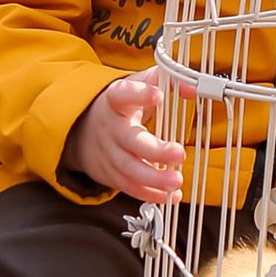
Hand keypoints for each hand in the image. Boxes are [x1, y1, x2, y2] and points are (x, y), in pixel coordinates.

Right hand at [68, 71, 184, 201]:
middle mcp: (111, 128)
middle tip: (179, 153)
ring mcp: (109, 154)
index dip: (139, 94)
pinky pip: (129, 187)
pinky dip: (150, 194)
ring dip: (154, 178)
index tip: (158, 95)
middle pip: (131, 141)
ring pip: (130, 169)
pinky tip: (170, 196)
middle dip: (155, 150)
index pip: (123, 94)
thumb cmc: (121, 106)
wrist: (82, 130)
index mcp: (116, 101)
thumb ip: (167, 80)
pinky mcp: (110, 174)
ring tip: (177, 181)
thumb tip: (193, 88)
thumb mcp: (139, 85)